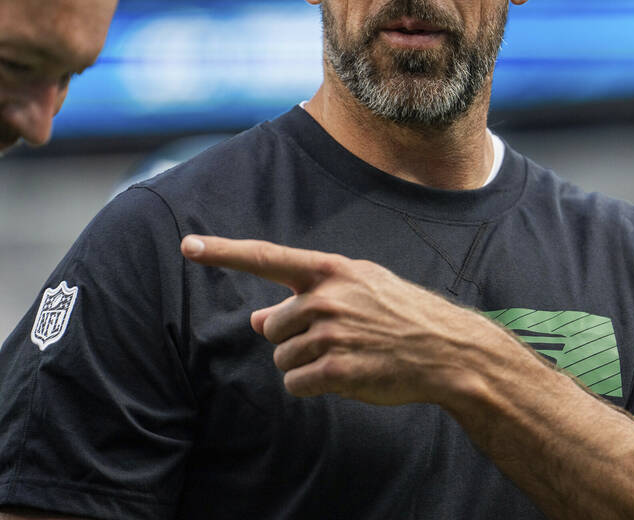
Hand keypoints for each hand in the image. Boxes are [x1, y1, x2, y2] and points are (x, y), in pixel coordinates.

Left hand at [181, 235, 511, 405]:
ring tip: (348, 355)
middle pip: (273, 327)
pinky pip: (296, 384)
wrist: (445, 349)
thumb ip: (307, 297)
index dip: (223, 252)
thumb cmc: (399, 315)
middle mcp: (327, 297)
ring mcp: (331, 334)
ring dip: (306, 365)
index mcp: (330, 270)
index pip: (266, 257)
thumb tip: (258, 321)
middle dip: (294, 339)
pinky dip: (313, 387)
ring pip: (283, 358)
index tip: (187, 246)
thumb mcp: (358, 290)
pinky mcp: (336, 370)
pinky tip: (346, 376)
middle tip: (337, 339)